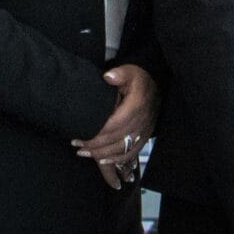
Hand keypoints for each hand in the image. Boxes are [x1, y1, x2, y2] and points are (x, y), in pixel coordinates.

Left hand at [73, 63, 157, 189]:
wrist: (156, 86)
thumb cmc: (138, 80)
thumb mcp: (130, 71)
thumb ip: (119, 74)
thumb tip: (108, 77)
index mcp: (135, 107)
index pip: (114, 125)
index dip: (97, 134)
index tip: (80, 136)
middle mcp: (140, 122)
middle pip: (115, 140)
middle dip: (95, 146)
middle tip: (77, 146)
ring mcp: (143, 132)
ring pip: (122, 149)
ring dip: (102, 155)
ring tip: (84, 153)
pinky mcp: (144, 137)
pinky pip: (131, 153)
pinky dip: (117, 160)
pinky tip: (103, 161)